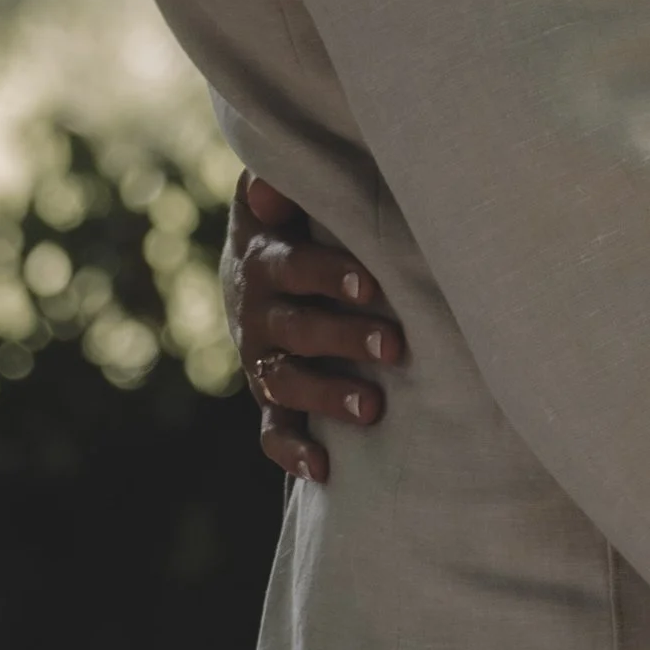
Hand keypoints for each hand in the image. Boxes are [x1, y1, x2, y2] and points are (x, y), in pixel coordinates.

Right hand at [227, 169, 405, 483]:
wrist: (254, 265)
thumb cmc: (292, 216)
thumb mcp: (278, 191)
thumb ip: (277, 183)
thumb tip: (268, 180)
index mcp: (264, 258)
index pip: (293, 267)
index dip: (328, 275)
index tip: (372, 284)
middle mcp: (257, 313)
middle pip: (296, 329)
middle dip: (345, 338)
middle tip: (396, 346)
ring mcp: (261, 358)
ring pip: (287, 382)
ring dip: (327, 395)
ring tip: (373, 410)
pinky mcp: (268, 395)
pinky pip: (271, 429)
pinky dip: (292, 450)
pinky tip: (322, 469)